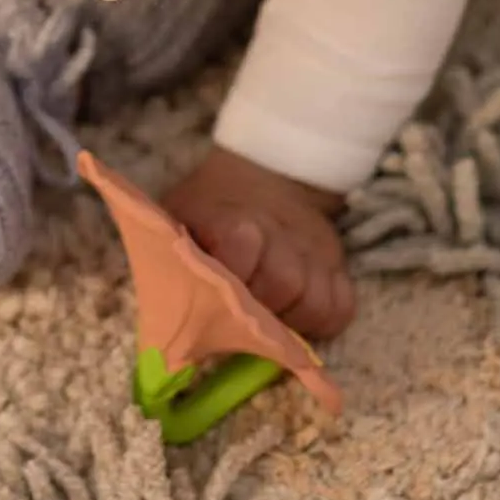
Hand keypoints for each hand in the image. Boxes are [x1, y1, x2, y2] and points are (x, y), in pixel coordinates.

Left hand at [161, 146, 355, 341]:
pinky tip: (296, 315)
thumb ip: (170, 257)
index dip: (230, 277)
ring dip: (290, 320)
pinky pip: (341, 310)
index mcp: (234, 219)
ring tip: (267, 316)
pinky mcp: (337, 266)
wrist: (264, 177)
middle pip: (282, 284)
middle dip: (260, 310)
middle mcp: (280, 233)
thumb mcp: (180, 219)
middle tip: (240, 315)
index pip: (240, 246)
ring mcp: (313, 251)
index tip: (214, 295)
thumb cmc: (210, 211)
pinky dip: (321, 321)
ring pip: (315, 303)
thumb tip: (158, 320)